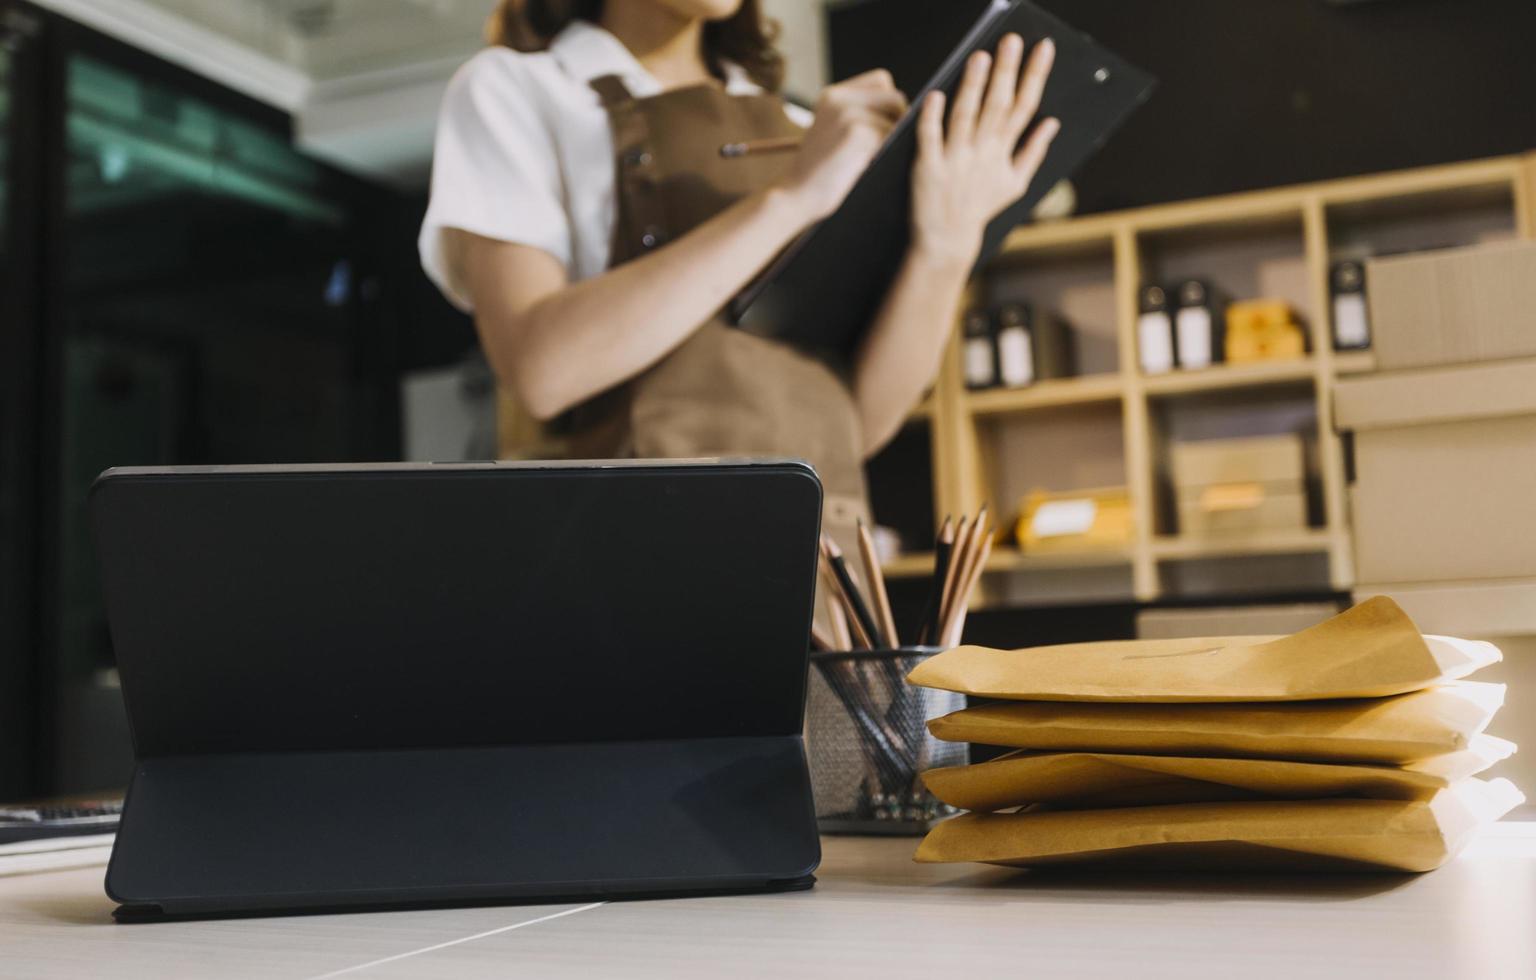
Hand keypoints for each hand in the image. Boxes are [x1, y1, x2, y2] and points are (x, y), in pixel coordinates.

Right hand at [776, 70, 907, 222]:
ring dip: (892, 140)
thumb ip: (858, 114)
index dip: (890, 104)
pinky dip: (886, 152)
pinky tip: (869, 166)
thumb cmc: (819, 172)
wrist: (795, 196)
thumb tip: (904, 110)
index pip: (882, 81)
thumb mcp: (832, 131)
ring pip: (896, 118)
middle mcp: (838, 97)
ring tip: (870, 159)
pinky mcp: (856, 133)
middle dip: (897, 121)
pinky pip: (891, 136)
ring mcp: (847, 113)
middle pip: (894, 97)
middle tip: (883, 147)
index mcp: (832, 94)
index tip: (883, 128)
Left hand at [911, 34, 1058, 266]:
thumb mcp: (1015, 184)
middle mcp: (981, 153)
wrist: (947, 239)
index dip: (1034, 76)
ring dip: (973, 86)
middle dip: (1007, 71)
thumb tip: (1052, 122)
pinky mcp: (927, 167)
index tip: (1043, 49)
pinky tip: (936, 94)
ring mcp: (954, 159)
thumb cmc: (980, 208)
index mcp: (1003, 152)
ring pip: (966, 116)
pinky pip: (930, 138)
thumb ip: (1034, 151)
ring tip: (980, 57)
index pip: (1024, 106)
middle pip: (997, 105)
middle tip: (1012, 40)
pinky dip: (932, 117)